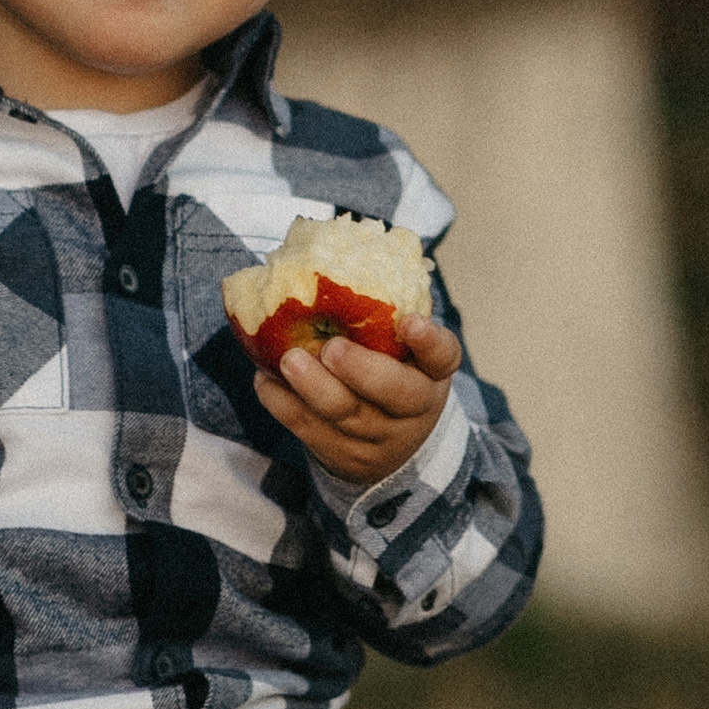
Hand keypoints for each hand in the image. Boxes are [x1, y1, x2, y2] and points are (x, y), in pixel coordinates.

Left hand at [254, 313, 459, 488]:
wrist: (390, 449)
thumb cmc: (392, 375)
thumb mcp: (405, 353)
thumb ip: (384, 318)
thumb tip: (334, 253)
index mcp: (432, 373)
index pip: (442, 356)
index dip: (428, 341)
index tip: (410, 321)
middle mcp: (413, 409)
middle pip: (396, 394)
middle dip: (362, 370)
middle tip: (332, 347)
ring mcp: (378, 437)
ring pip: (346, 415)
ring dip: (313, 387)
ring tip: (288, 360)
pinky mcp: (342, 454)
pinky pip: (310, 430)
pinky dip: (283, 404)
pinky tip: (266, 380)